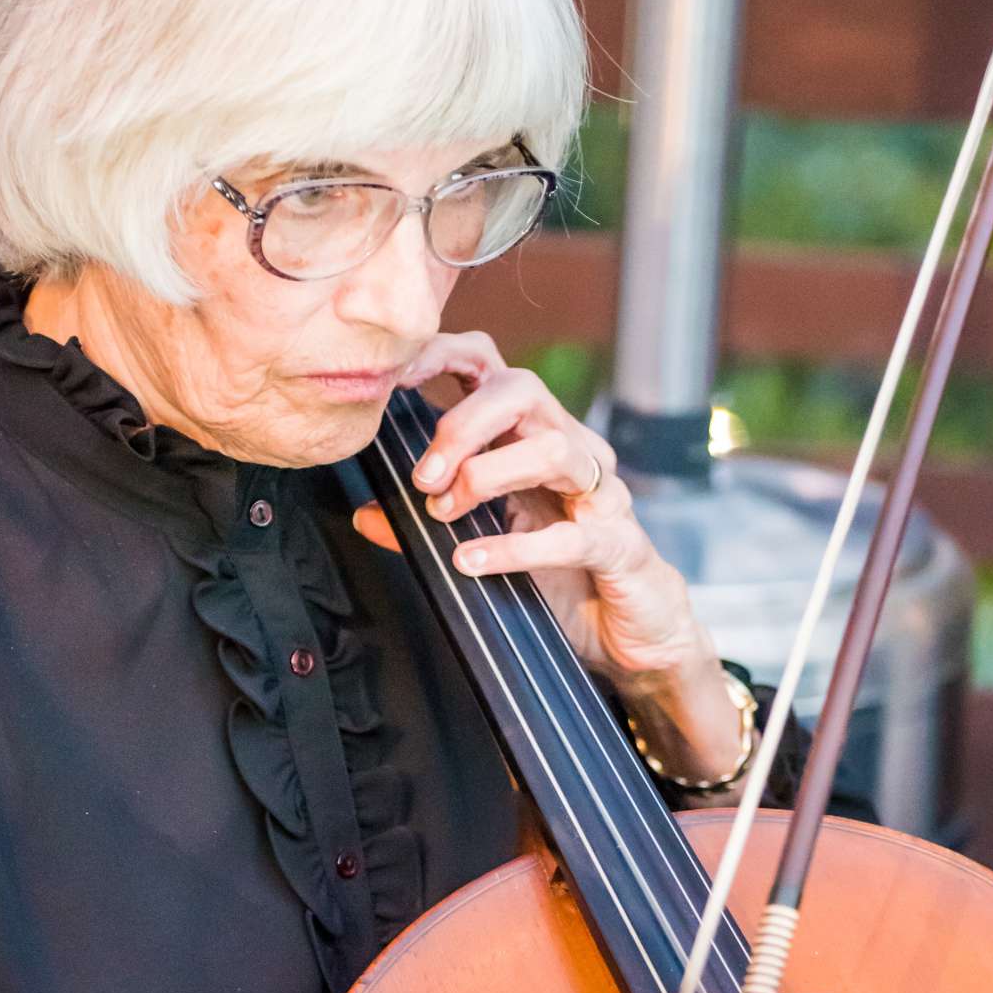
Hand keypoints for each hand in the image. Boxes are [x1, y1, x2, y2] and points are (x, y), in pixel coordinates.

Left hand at [353, 331, 704, 686]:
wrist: (626, 634)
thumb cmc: (557, 577)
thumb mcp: (483, 543)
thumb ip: (425, 528)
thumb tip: (366, 514)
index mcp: (533, 437)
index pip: (492, 369)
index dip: (444, 358)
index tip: (394, 378)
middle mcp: (572, 450)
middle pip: (522, 391)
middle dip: (462, 425)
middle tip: (423, 476)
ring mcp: (602, 494)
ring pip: (552, 448)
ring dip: (487, 476)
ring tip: (446, 513)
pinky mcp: (620, 544)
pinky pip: (570, 535)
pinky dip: (515, 547)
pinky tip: (472, 559)